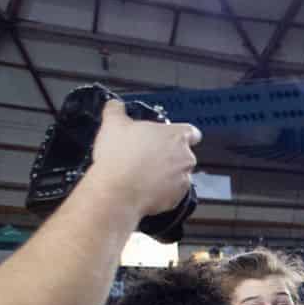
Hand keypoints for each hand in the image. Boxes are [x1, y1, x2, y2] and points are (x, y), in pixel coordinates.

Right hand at [81, 100, 201, 219]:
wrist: (118, 192)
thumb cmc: (119, 158)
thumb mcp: (112, 124)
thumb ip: (117, 110)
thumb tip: (115, 106)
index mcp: (176, 136)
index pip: (191, 131)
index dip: (179, 134)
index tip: (167, 137)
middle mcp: (186, 157)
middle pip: (182, 154)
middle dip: (167, 155)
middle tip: (145, 155)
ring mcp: (184, 179)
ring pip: (178, 174)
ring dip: (165, 173)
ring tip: (142, 172)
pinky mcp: (177, 198)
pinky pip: (172, 192)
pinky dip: (161, 190)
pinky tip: (143, 187)